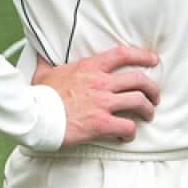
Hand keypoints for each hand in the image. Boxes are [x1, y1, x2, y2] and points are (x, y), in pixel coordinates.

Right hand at [32, 46, 160, 146]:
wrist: (32, 117)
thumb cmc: (38, 96)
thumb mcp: (44, 72)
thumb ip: (48, 62)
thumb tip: (41, 52)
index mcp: (89, 67)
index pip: (123, 54)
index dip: (142, 55)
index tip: (153, 59)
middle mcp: (100, 83)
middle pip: (139, 80)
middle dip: (152, 88)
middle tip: (155, 96)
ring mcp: (102, 103)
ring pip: (139, 102)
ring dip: (147, 109)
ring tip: (148, 115)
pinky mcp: (100, 124)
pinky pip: (127, 127)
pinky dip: (131, 132)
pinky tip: (127, 135)